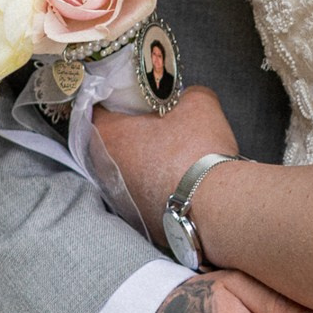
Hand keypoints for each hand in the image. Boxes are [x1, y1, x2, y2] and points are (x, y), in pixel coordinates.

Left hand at [95, 86, 236, 246]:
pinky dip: (156, 185)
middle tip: (155, 122)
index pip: (98, 108)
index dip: (117, 99)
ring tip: (171, 152)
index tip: (133, 98)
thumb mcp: (199, 102)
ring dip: (144, 161)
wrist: (214, 203)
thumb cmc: (197, 152)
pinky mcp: (139, 218)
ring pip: (127, 170)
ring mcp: (121, 198)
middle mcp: (106, 170)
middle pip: (112, 142)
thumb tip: (185, 99)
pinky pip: (143, 193)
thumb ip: (185, 94)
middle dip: (132, 132)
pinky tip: (178, 178)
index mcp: (110, 135)